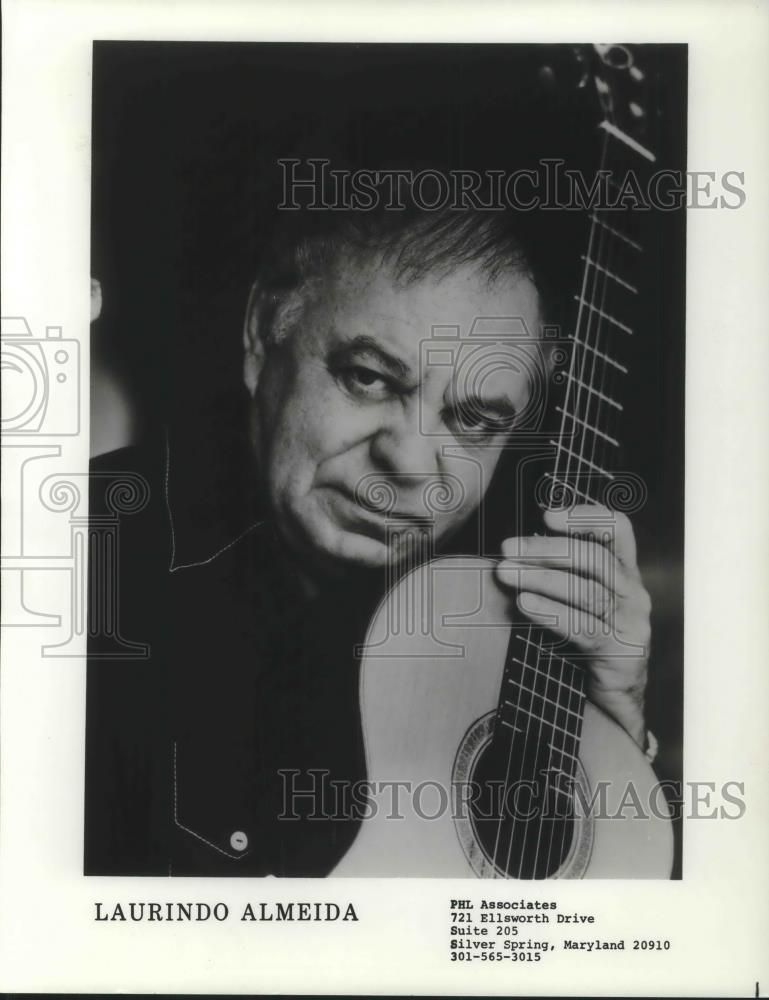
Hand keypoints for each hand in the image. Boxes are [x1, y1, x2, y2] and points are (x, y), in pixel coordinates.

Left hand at [495, 505, 650, 746]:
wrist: (616, 702)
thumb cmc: (590, 644)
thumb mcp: (582, 603)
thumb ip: (561, 574)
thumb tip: (514, 551)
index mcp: (626, 573)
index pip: (618, 529)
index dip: (585, 516)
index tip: (546, 515)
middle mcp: (635, 593)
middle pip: (594, 558)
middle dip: (546, 549)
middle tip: (508, 548)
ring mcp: (631, 624)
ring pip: (587, 590)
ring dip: (541, 578)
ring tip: (506, 573)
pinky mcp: (621, 653)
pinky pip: (583, 627)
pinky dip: (550, 612)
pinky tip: (524, 604)